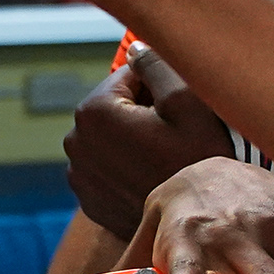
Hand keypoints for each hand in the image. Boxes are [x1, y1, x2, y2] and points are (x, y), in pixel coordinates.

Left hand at [64, 48, 234, 237]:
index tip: (180, 108)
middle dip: (143, 112)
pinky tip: (153, 177)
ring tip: (166, 158)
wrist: (198, 227)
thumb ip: (157, 64)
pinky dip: (127, 166)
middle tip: (177, 135)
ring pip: (111, 137)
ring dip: (134, 138)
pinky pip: (108, 168)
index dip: (160, 86)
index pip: (128, 75)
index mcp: (94, 111)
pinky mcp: (89, 200)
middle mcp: (75, 141)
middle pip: (115, 107)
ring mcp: (79, 174)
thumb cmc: (199, 161)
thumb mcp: (188, 102)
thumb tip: (136, 46)